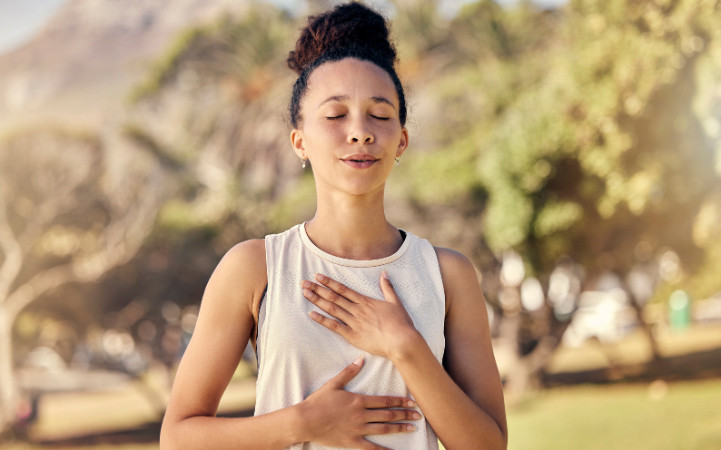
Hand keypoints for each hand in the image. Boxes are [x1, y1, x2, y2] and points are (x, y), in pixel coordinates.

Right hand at [299, 356, 418, 448]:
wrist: (306, 420)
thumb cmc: (318, 401)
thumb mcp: (334, 383)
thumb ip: (349, 371)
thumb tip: (361, 358)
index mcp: (359, 400)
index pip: (385, 400)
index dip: (400, 401)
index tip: (413, 402)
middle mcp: (362, 415)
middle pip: (388, 414)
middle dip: (405, 414)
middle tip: (419, 415)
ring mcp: (358, 429)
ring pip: (384, 429)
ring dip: (400, 428)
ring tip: (412, 428)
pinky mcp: (352, 442)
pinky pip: (371, 448)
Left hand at [301, 271, 419, 359]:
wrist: (402, 341)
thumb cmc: (401, 323)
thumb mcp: (395, 302)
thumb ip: (388, 288)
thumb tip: (384, 273)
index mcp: (366, 301)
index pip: (343, 289)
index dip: (329, 282)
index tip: (318, 277)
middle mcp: (357, 309)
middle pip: (334, 297)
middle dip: (317, 289)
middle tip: (304, 283)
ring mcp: (354, 322)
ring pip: (332, 308)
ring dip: (317, 300)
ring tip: (305, 293)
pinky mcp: (353, 335)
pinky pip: (334, 326)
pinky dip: (322, 320)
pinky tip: (312, 314)